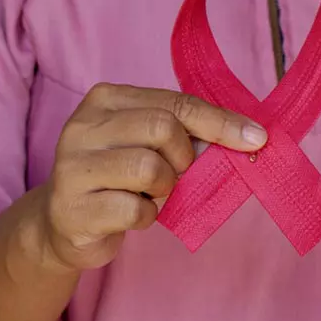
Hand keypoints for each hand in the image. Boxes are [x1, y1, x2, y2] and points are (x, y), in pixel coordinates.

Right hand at [41, 83, 266, 270]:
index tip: (256, 138)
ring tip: (149, 194)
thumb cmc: (116, 176)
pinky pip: (135, 210)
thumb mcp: (145, 143)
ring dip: (164, 188)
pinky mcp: (72, 208)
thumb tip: (245, 138)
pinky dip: (147, 217)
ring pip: (150, 168)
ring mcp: (72, 167)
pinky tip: (132, 214)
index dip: (220, 122)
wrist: (64, 220)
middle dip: (184, 158)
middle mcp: (83, 126)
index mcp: (104, 99)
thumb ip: (183, 133)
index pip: (175, 102)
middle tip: (176, 174)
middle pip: (162, 128)